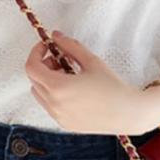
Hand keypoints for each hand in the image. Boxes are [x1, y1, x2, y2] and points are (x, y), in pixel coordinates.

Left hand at [24, 30, 159, 134]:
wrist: (127, 113)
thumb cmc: (112, 87)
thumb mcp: (91, 61)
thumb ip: (70, 46)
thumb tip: (56, 36)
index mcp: (58, 87)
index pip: (31, 67)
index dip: (36, 53)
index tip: (47, 46)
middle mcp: (54, 104)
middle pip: (33, 80)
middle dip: (43, 66)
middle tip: (61, 59)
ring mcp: (58, 116)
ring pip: (39, 94)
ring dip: (47, 81)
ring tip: (69, 75)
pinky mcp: (65, 124)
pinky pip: (49, 106)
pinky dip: (53, 95)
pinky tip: (73, 90)